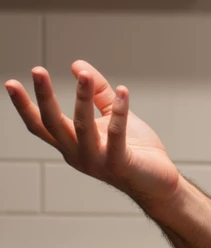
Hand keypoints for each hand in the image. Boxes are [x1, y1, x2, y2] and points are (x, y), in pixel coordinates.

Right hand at [4, 61, 180, 207]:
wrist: (159, 182)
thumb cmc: (135, 150)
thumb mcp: (111, 116)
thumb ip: (96, 92)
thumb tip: (78, 65)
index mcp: (71, 144)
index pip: (41, 125)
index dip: (24, 106)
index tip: (10, 83)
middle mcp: (78, 155)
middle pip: (53, 124)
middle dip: (44, 97)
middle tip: (37, 70)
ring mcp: (97, 161)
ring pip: (82, 126)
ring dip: (83, 98)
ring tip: (84, 75)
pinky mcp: (119, 164)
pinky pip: (116, 135)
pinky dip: (119, 112)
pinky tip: (123, 91)